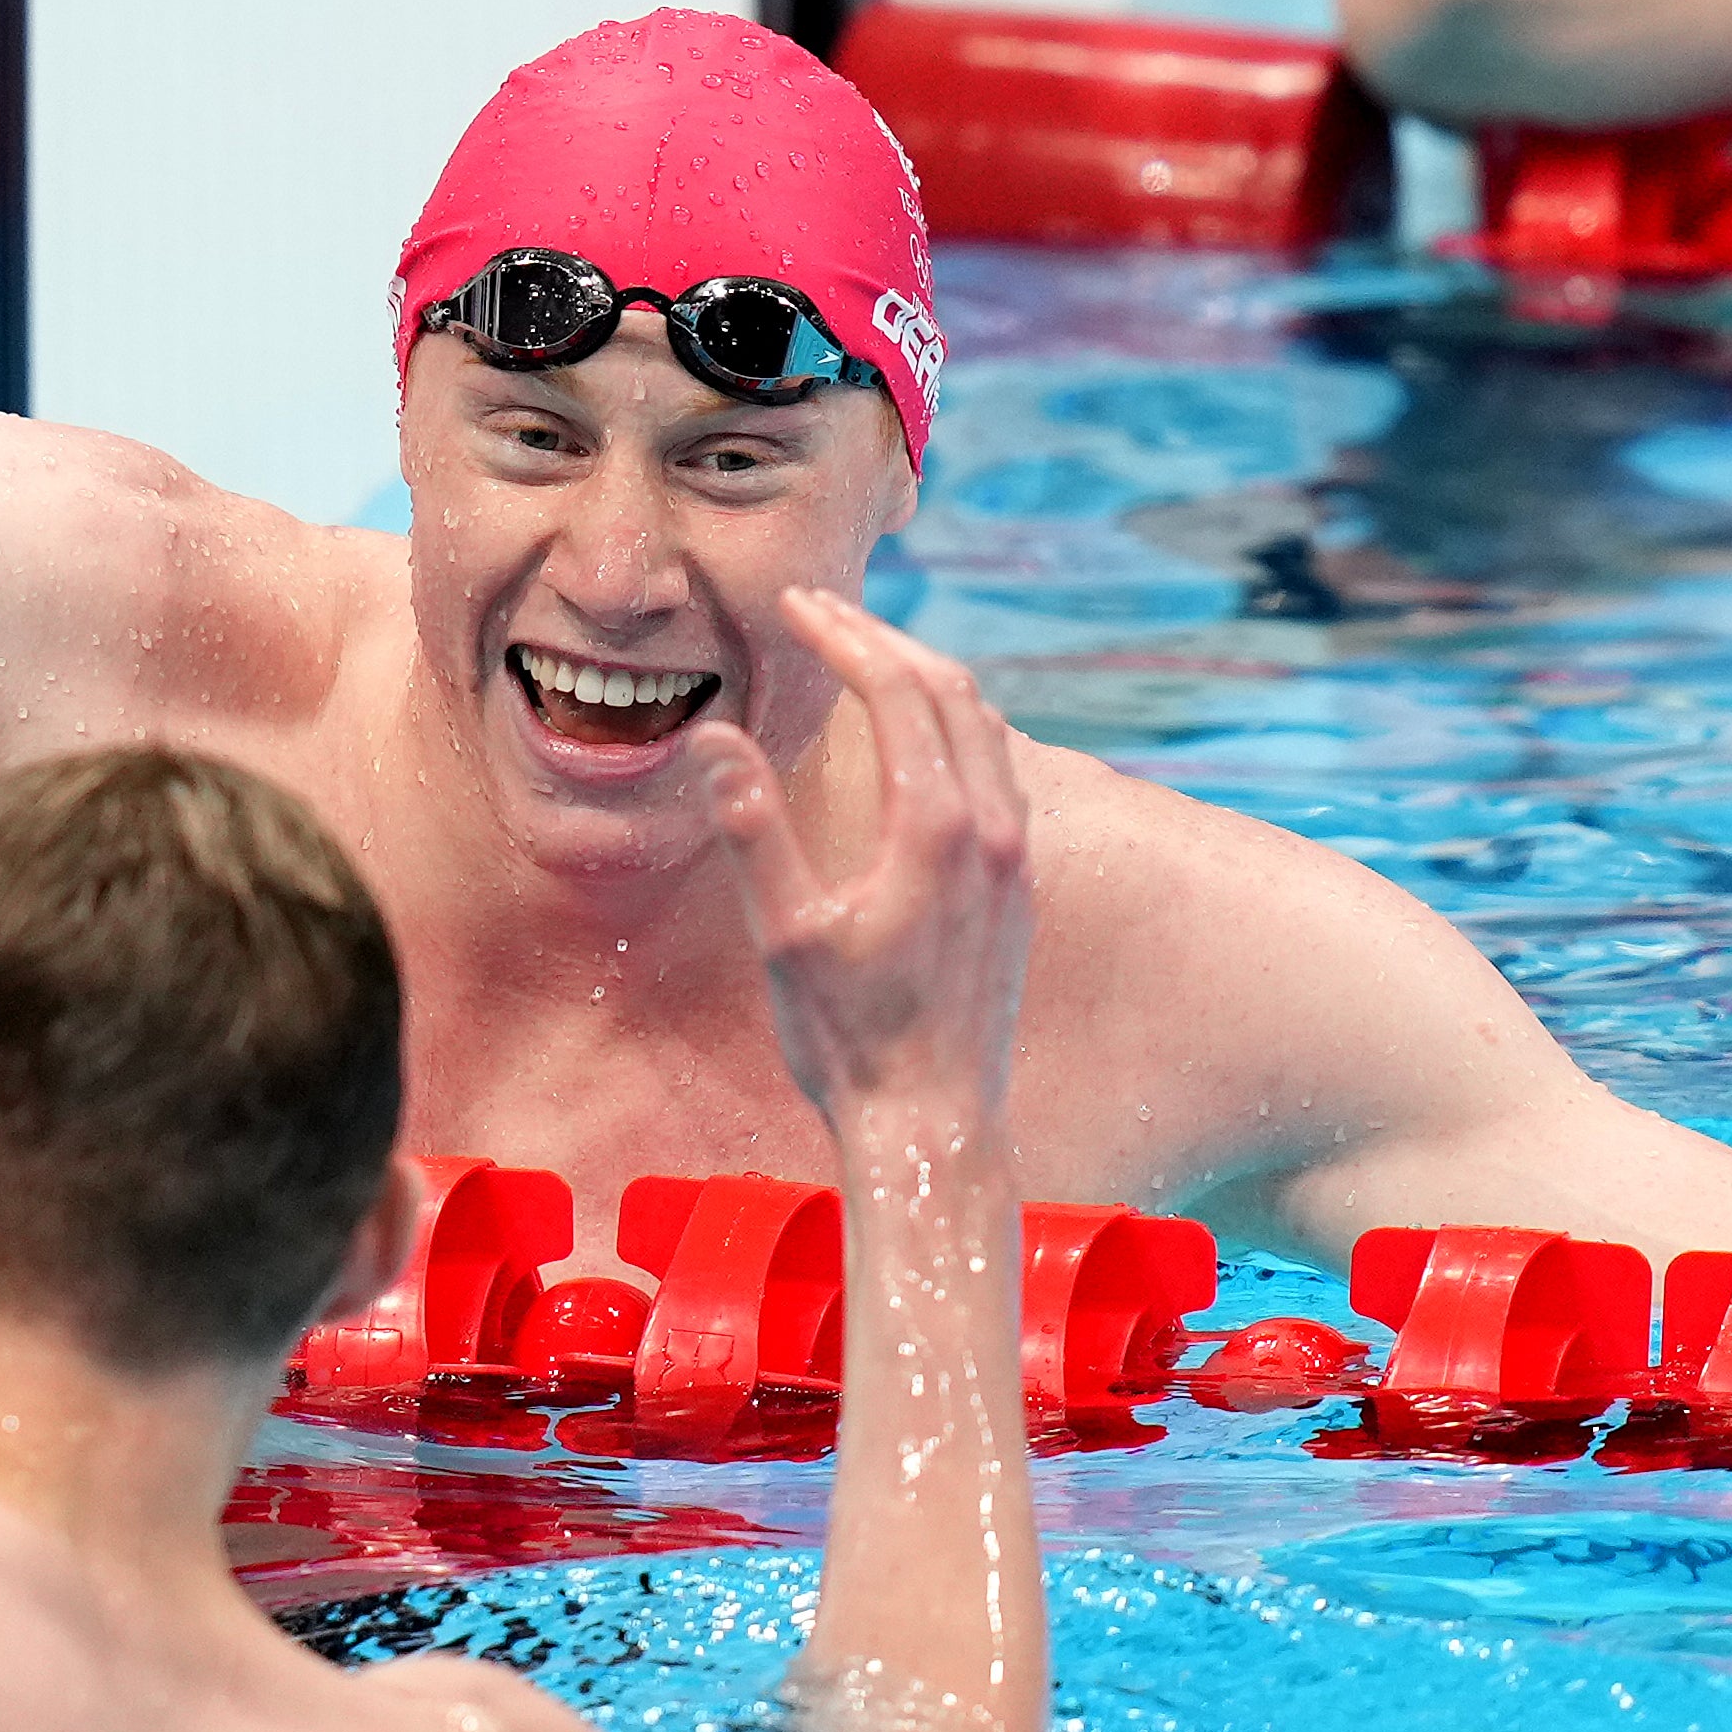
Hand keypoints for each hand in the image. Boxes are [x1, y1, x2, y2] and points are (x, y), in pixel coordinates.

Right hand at [690, 589, 1033, 1160]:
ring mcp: (1014, 856)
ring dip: (926, 677)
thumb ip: (753, 828)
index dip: (843, 636)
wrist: (935, 1127)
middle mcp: (991, 829)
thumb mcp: (784, 936)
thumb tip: (713, 738)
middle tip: (821, 611)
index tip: (795, 605)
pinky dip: (956, 726)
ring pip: (985, 726)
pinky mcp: (1018, 886)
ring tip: (866, 655)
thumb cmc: (850, 1042)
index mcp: (934, 828)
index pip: (897, 690)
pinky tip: (919, 741)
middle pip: (951, 690)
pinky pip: (998, 770)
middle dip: (884, 640)